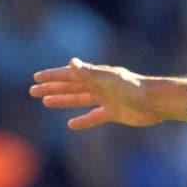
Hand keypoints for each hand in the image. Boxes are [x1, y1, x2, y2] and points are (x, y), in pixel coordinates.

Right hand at [30, 58, 161, 129]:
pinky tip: (71, 124)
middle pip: (71, 87)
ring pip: (79, 100)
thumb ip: (89, 73)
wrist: (153, 102)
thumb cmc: (132, 87)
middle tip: (33, 91)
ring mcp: (106, 99)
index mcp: (96, 75)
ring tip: (46, 103)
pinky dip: (83, 120)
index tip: (35, 77)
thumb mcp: (107, 79)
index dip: (52, 76)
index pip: (69, 75)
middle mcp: (99, 86)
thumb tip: (71, 62)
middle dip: (52, 88)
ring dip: (63, 100)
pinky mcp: (114, 113)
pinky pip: (94, 117)